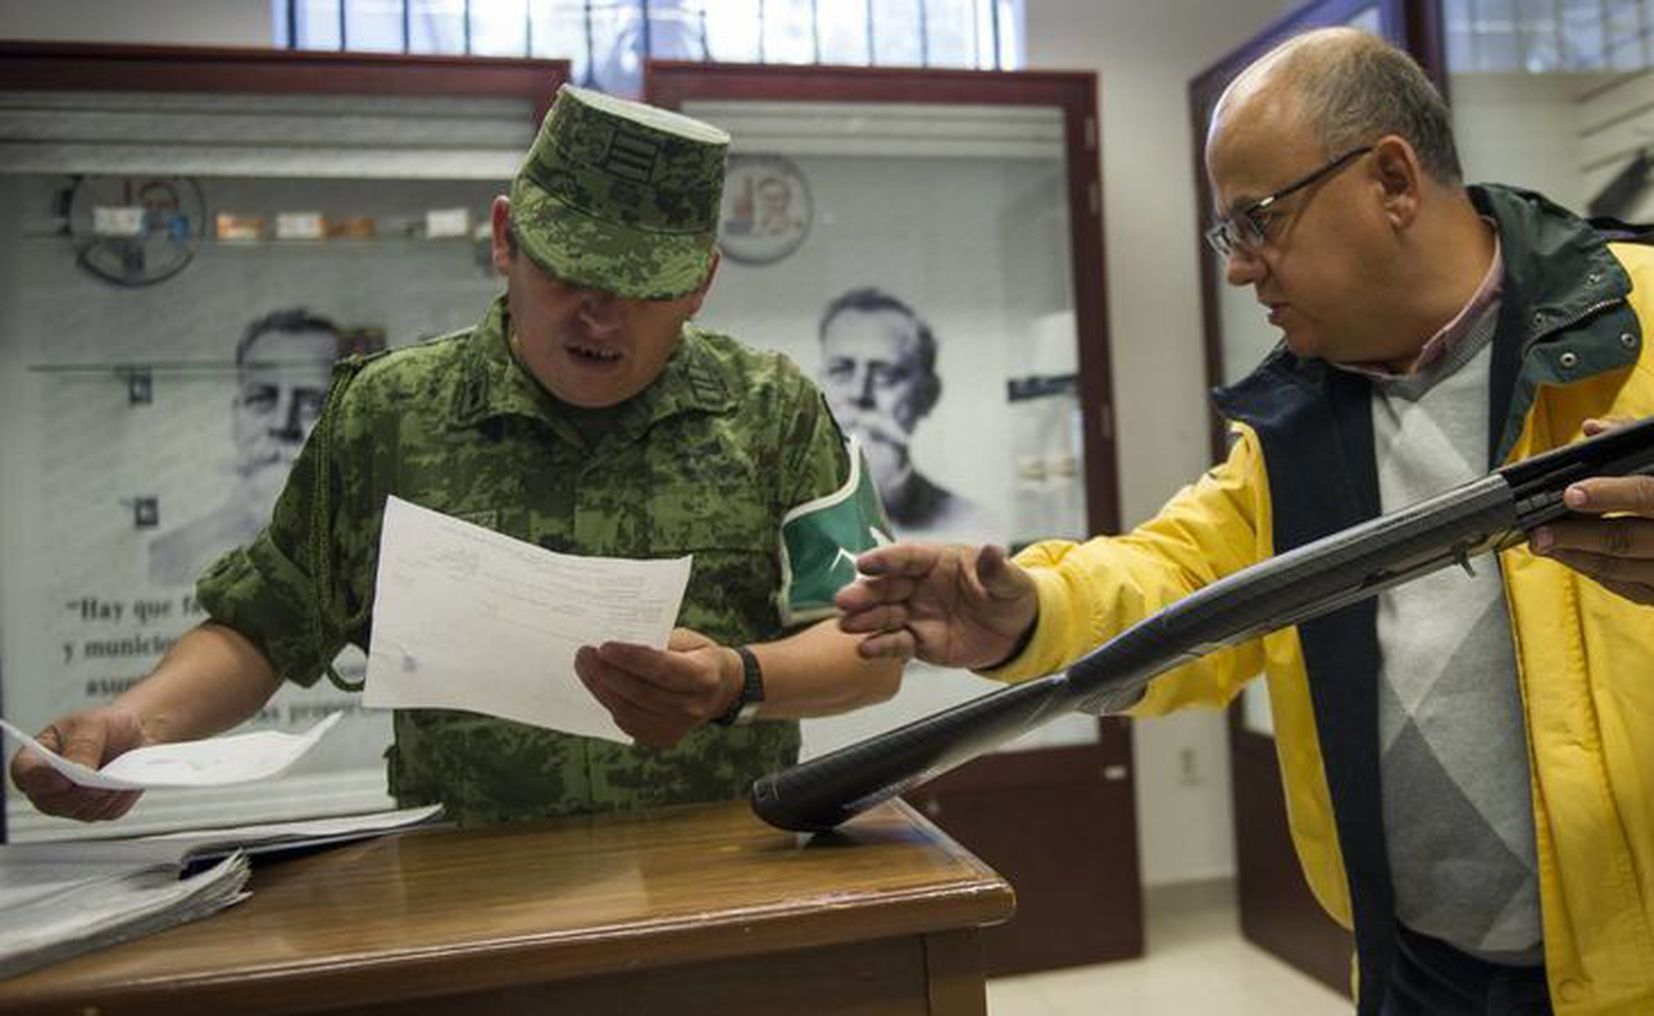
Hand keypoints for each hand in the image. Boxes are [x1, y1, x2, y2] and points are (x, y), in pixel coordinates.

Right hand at [8, 707, 148, 820]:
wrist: (133, 734)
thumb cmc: (104, 726)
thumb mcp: (92, 724)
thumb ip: (82, 745)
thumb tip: (79, 771)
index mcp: (35, 760)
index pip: (24, 775)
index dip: (40, 780)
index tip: (63, 778)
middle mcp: (47, 788)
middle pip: (52, 802)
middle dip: (80, 793)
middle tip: (102, 781)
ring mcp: (70, 803)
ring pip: (82, 810)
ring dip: (104, 795)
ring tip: (120, 776)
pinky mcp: (96, 810)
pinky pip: (107, 811)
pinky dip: (120, 798)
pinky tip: (128, 783)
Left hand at [574, 627, 741, 748]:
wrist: (721, 689)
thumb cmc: (700, 657)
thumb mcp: (689, 639)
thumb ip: (659, 640)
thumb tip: (619, 639)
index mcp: (705, 677)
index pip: (663, 670)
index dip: (631, 659)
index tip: (603, 647)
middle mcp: (693, 707)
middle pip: (641, 693)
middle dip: (607, 673)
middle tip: (584, 654)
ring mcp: (678, 727)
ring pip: (629, 710)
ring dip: (600, 688)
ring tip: (584, 667)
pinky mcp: (663, 738)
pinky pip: (628, 722)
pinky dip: (609, 703)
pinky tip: (598, 685)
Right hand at [835, 542, 1038, 668]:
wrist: (1017, 633)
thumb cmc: (1010, 596)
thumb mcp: (1011, 582)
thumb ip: (997, 570)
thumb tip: (992, 551)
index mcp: (937, 561)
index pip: (906, 556)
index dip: (884, 559)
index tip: (864, 563)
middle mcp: (920, 585)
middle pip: (886, 586)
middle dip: (864, 592)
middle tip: (843, 600)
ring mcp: (916, 613)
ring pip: (884, 615)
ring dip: (864, 620)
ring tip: (846, 626)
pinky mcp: (918, 641)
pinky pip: (896, 643)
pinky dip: (880, 647)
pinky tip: (865, 650)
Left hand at [1529, 417, 1653, 604]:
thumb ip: (1637, 436)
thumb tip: (1593, 428)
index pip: (1646, 495)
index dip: (1608, 495)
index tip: (1571, 494)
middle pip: (1626, 539)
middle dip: (1577, 536)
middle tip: (1539, 532)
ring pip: (1623, 569)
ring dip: (1577, 557)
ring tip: (1542, 543)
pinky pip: (1630, 589)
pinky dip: (1595, 572)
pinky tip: (1568, 556)